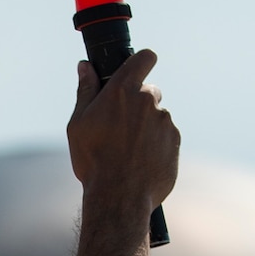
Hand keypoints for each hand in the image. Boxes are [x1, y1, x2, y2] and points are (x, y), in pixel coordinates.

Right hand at [66, 50, 179, 214]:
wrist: (119, 197)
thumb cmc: (94, 160)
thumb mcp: (79, 123)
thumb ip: (86, 91)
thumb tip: (85, 66)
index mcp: (123, 91)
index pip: (144, 58)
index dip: (142, 61)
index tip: (138, 68)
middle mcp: (148, 101)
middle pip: (150, 91)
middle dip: (139, 103)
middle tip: (122, 127)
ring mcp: (165, 121)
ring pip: (158, 117)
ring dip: (148, 127)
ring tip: (129, 151)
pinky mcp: (175, 141)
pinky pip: (166, 137)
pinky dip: (157, 145)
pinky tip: (141, 161)